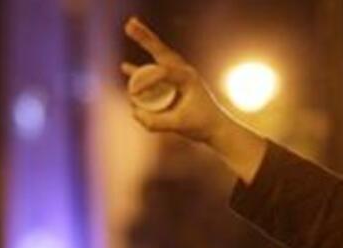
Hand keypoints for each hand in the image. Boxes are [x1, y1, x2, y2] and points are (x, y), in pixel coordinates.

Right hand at [122, 16, 266, 182]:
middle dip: (145, 37)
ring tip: (130, 26)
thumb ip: (156, 122)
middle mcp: (183, 73)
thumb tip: (134, 112)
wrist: (218, 129)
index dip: (144, 80)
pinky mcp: (174, 86)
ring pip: (159, 57)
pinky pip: (155, 74)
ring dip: (145, 42)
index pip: (161, 71)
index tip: (133, 94)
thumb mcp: (180, 125)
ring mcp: (179, 78)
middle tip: (130, 23)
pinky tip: (125, 68)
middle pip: (161, 51)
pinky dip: (142, 71)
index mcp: (188, 78)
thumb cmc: (202, 125)